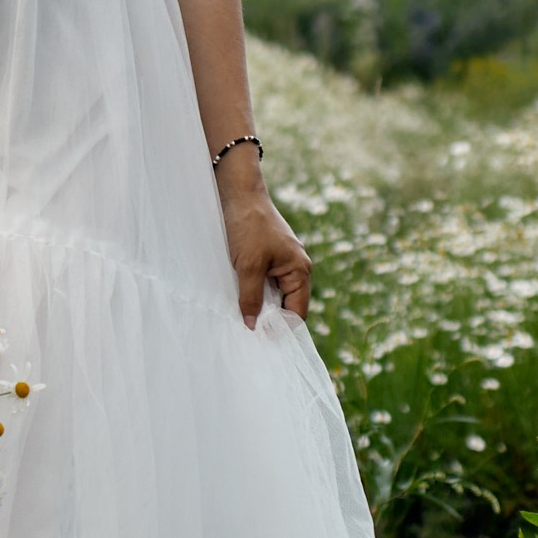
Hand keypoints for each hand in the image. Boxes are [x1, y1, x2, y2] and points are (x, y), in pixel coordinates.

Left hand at [217, 155, 311, 326]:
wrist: (238, 194)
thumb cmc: (248, 225)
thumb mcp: (248, 266)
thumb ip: (250, 298)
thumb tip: (252, 327)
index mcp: (300, 270)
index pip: (297, 313)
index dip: (282, 330)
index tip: (263, 343)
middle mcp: (295, 269)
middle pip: (286, 307)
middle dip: (270, 321)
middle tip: (249, 337)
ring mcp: (281, 264)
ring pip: (272, 297)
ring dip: (259, 307)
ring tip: (242, 322)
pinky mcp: (267, 259)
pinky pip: (263, 285)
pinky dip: (253, 294)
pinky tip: (238, 302)